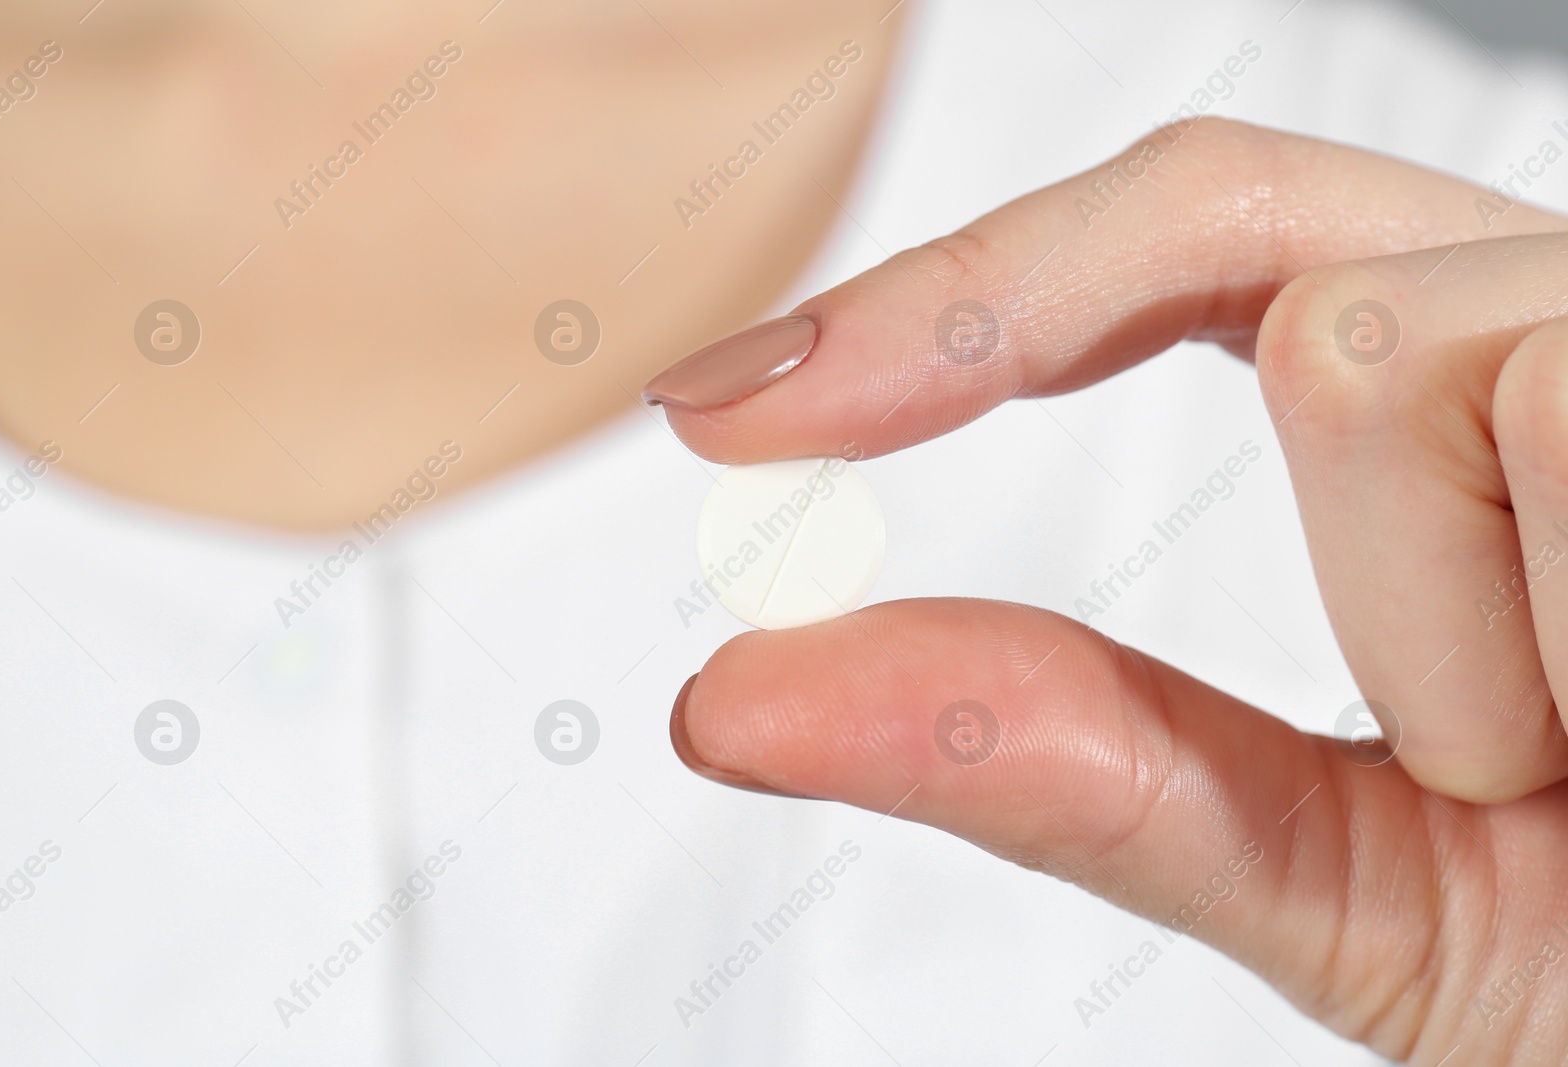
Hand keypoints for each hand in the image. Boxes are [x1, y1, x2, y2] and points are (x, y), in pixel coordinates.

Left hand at [651, 119, 1567, 1063]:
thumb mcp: (1363, 882)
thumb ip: (1081, 767)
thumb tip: (754, 696)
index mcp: (1497, 427)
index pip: (1196, 257)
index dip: (954, 300)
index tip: (736, 395)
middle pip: (1244, 215)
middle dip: (993, 303)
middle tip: (767, 402)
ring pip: (1377, 348)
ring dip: (1431, 625)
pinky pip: (1526, 393)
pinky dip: (1531, 637)